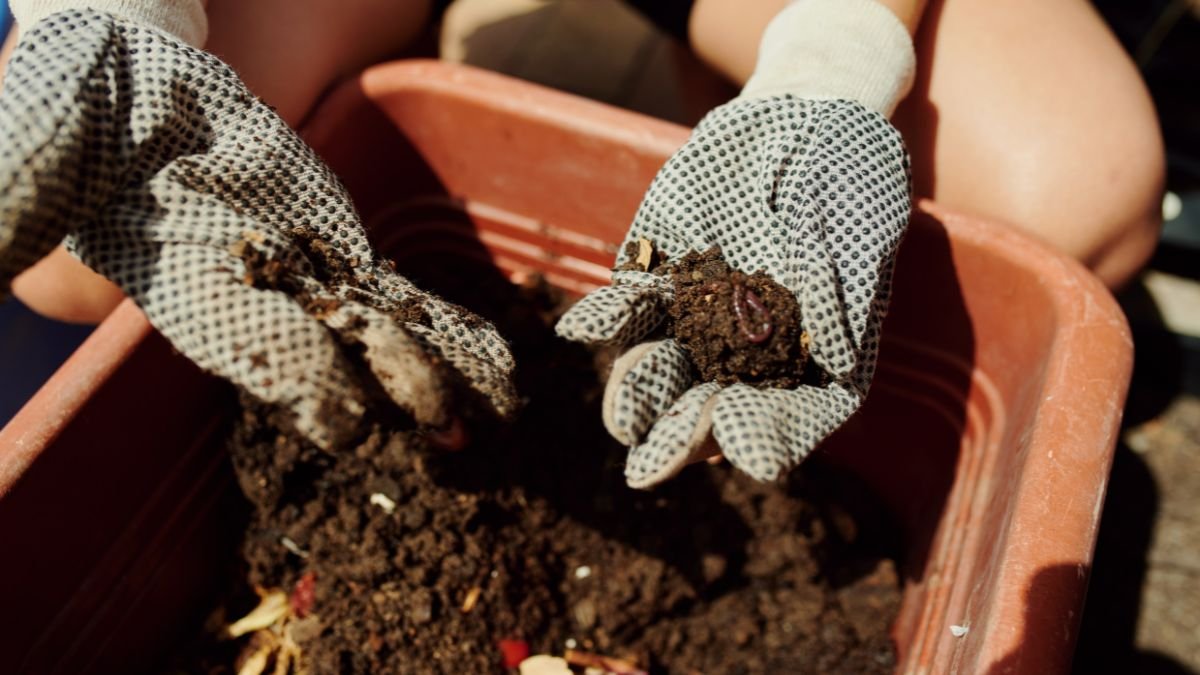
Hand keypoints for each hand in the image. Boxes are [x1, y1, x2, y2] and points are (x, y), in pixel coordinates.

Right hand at [0, 9, 515, 447]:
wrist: (139, 98)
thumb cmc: (89, 121)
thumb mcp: (38, 161)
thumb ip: (18, 208)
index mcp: (200, 305)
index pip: (264, 359)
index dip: (308, 386)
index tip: (347, 412)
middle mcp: (264, 313)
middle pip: (345, 369)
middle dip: (396, 402)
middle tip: (450, 433)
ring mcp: (314, 290)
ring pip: (389, 349)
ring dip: (442, 383)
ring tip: (496, 413)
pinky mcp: (349, 259)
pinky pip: (410, 307)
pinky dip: (457, 338)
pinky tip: (501, 369)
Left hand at [556, 94, 909, 486]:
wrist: (801, 117)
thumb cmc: (849, 176)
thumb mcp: (860, 227)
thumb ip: (842, 291)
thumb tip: (836, 358)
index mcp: (812, 359)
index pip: (793, 415)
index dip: (767, 434)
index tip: (742, 448)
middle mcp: (750, 352)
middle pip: (716, 406)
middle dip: (682, 436)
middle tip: (649, 468)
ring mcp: (697, 318)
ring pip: (664, 365)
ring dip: (639, 388)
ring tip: (621, 414)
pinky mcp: (655, 278)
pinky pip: (627, 304)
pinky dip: (606, 316)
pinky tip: (581, 327)